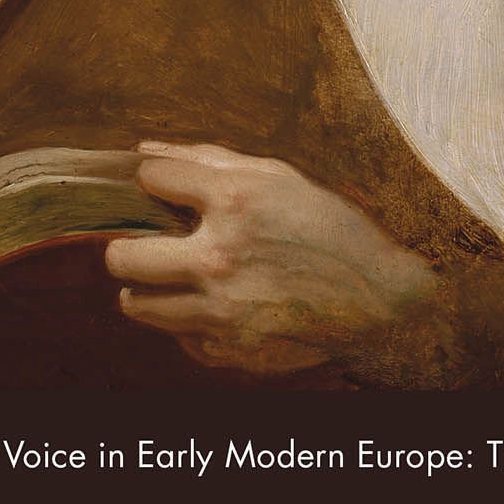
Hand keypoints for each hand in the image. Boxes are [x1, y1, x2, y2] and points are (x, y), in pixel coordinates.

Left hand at [104, 141, 438, 374]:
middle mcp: (219, 258)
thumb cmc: (330, 225)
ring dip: (145, 288)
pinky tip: (214, 306)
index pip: (150, 179)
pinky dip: (187, 322)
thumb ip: (205, 159)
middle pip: (122, 256)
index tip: (161, 186)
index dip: (152, 179)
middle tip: (144, 242)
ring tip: (171, 277)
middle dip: (126, 244)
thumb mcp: (275, 175)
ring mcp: (222, 312)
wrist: (381, 296)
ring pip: (138, 305)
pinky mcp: (230, 350)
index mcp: (234, 201)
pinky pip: (179, 339)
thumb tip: (145, 152)